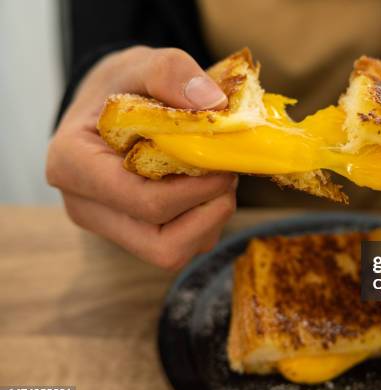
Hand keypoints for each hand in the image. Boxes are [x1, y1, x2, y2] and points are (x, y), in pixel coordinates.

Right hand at [47, 46, 235, 270]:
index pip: (142, 202)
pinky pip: (180, 246)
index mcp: (72, 165)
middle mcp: (85, 206)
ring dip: (210, 219)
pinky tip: (205, 187)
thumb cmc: (121, 86)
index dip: (196, 190)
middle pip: (162, 244)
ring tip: (216, 177)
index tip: (222, 163)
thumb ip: (172, 73)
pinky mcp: (133, 234)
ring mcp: (110, 226)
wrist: (108, 105)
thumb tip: (213, 105)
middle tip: (227, 174)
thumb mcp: (142, 63)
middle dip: (208, 211)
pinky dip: (205, 222)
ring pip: (173, 252)